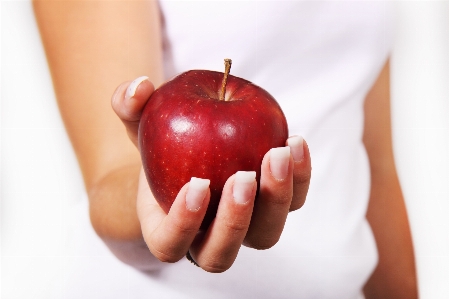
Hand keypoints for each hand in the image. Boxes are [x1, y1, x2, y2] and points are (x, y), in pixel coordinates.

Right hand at [112, 76, 311, 272]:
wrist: (191, 150)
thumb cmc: (162, 144)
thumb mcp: (142, 122)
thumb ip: (130, 106)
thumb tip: (137, 87)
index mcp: (167, 228)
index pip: (171, 244)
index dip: (183, 223)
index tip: (197, 184)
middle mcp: (206, 237)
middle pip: (222, 253)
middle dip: (236, 218)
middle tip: (244, 176)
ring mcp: (244, 227)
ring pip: (265, 234)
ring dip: (277, 199)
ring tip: (279, 152)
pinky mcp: (271, 206)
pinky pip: (292, 203)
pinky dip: (299, 177)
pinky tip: (295, 142)